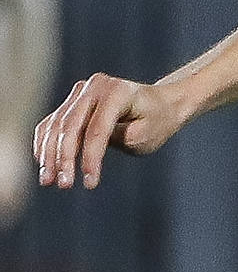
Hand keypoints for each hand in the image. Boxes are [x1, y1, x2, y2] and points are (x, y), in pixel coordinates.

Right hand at [32, 74, 188, 189]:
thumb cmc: (157, 122)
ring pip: (56, 125)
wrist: (162, 103)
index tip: (90, 183)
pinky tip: (43, 163)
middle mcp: (95, 86)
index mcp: (117, 92)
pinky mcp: (73, 100)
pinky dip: (46, 143)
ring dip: (49, 155)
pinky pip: (53, 122)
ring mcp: (81, 91)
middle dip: (63, 159)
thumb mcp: (144, 136)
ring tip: (48, 181)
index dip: (90, 158)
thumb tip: (81, 145)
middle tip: (63, 185)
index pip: (97, 130)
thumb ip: (114, 138)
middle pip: (71, 126)